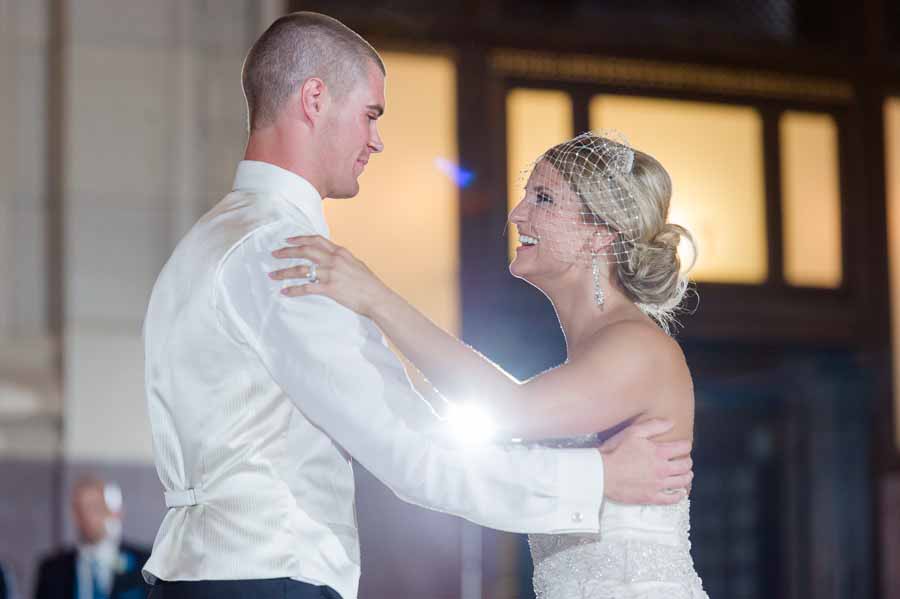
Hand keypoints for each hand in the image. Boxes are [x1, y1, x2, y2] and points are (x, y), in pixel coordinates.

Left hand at [269, 235, 389, 317]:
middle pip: (305, 251)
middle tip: (274, 254)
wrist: (378, 298)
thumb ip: (343, 259)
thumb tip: (334, 257)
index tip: (288, 240)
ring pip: (301, 269)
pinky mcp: (329, 288)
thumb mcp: (357, 264)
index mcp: (340, 252)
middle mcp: (334, 260)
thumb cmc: (369, 284)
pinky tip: (285, 292)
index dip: (300, 239)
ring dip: (284, 272)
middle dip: (287, 252)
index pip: (316, 240)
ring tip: (273, 275)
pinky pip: (306, 288)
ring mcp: (331, 273)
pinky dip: (293, 290)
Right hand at [600, 418, 692, 504]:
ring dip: (687, 477)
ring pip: (682, 482)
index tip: (684, 446)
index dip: (686, 445)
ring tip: (686, 475)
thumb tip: (671, 422)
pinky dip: (678, 495)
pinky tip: (679, 492)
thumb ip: (654, 426)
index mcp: (659, 452)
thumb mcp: (633, 432)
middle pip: (685, 466)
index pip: (683, 448)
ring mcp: (658, 485)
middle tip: (685, 460)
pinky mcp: (651, 497)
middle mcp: (662, 469)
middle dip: (687, 461)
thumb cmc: (615, 451)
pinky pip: (671, 499)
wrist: (602, 473)